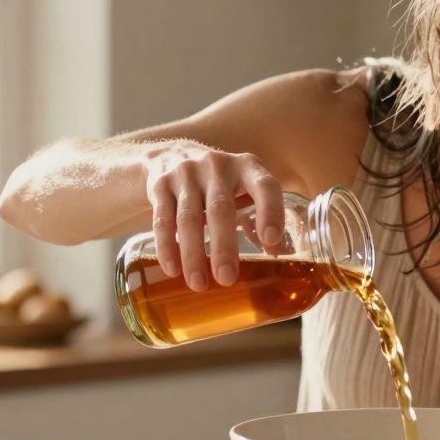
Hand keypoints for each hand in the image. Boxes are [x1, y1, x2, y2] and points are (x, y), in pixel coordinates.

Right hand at [147, 149, 284, 290]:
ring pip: (188, 217)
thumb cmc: (221, 182)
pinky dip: (167, 247)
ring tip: (199, 284)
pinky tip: (173, 269)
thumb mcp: (244, 187)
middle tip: (226, 279)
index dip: (271, 212)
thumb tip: (278, 256)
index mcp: (248, 167)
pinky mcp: (160, 184)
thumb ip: (259, 216)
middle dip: (224, 246)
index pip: (265, 186)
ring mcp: (186, 173)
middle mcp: (217, 166)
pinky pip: (162, 219)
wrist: (173, 155)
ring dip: (193, 254)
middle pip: (220, 209)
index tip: (271, 241)